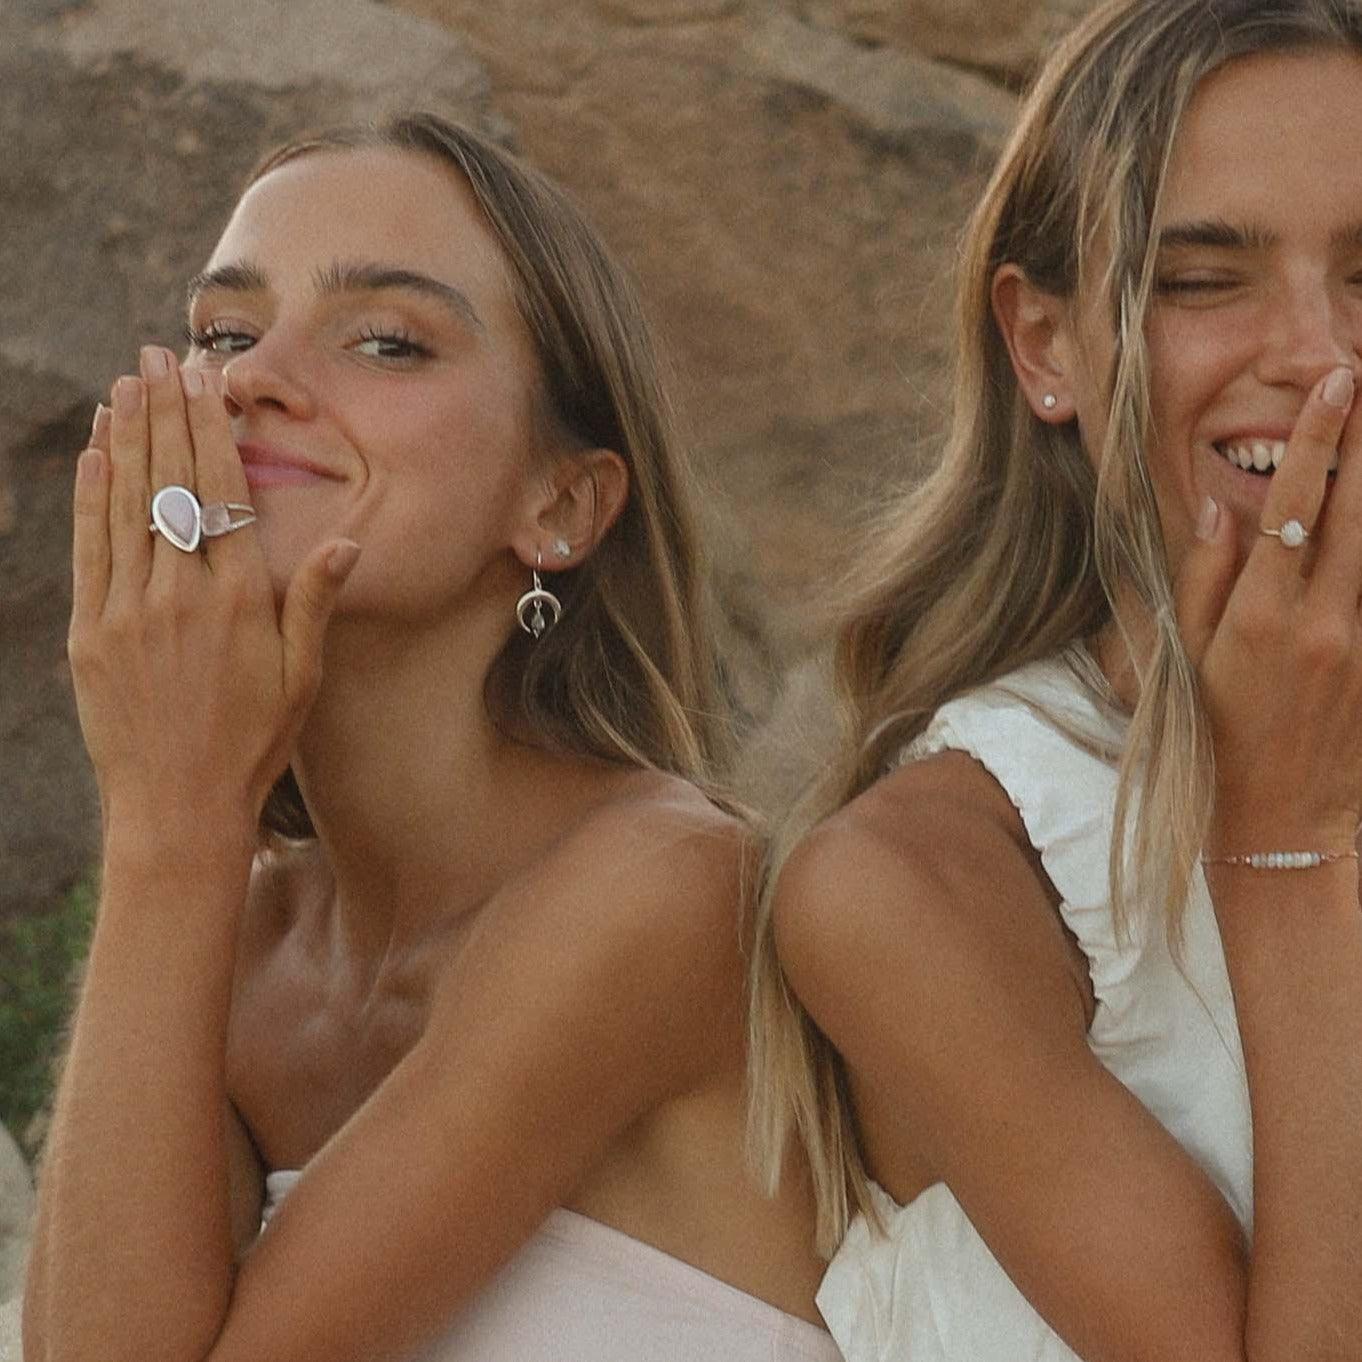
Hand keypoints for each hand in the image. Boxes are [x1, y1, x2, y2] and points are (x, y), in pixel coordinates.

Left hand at [67, 345, 358, 830]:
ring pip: (128, 504)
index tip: (206, 380)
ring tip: (128, 383)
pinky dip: (92, 494)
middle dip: (166, 412)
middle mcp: (182, 595)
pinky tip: (97, 451)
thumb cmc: (253, 741)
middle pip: (173, 483)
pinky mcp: (90, 633)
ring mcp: (129, 611)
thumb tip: (343, 542)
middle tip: (160, 356)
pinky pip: (91, 547)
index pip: (223, 493)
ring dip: (128, 437)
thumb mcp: (300, 676)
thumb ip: (314, 602)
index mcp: (239, 601)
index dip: (211, 429)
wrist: (177, 805)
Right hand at [1177, 365, 1361, 851]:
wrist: (1280, 823)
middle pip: (1361, 510)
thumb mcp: (1189, 663)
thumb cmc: (1219, 741)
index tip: (1339, 384)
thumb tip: (1222, 503)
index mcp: (1263, 617)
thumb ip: (1202, 577)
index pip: (1297, 506)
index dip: (1320, 439)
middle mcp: (1326, 622)